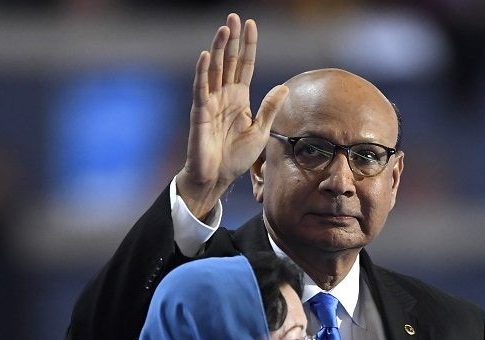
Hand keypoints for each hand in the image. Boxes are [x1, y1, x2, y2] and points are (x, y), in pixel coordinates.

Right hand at [176, 13, 288, 219]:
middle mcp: (224, 96)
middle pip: (229, 62)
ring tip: (224, 29)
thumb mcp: (261, 132)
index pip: (245, 66)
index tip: (251, 25)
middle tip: (234, 17)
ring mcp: (211, 102)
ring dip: (219, 49)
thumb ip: (270, 109)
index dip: (248, 46)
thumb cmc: (236, 157)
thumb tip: (284, 87)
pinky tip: (207, 55)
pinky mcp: (200, 112)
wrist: (218, 177)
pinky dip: (203, 72)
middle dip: (232, 39)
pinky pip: (201, 88)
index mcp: (240, 99)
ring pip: (215, 69)